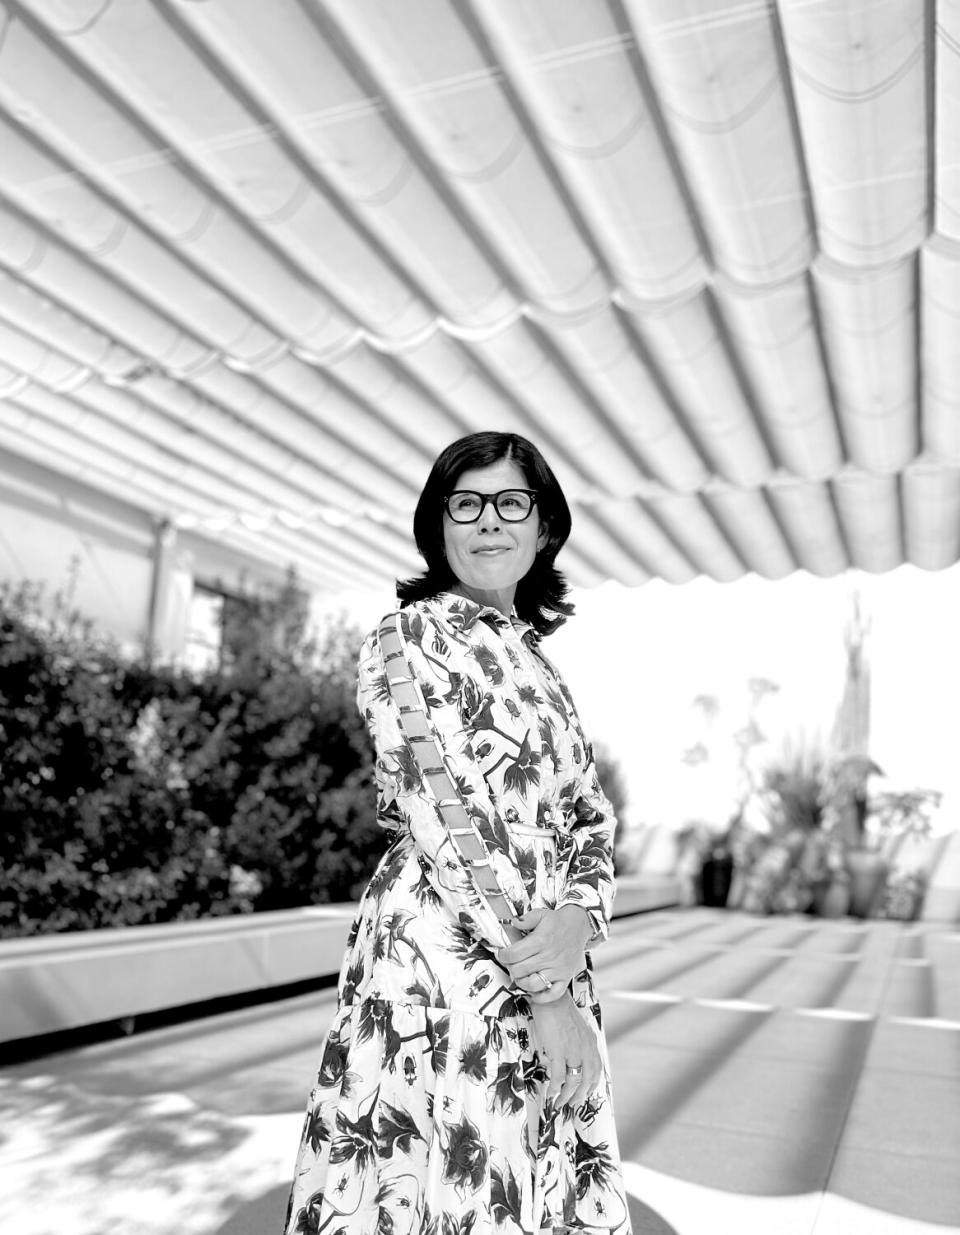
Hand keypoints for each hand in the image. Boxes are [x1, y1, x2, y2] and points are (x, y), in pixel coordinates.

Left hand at [498, 906, 590, 1002]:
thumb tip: (512, 923)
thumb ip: (524, 919)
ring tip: (520, 976)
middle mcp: (549, 956)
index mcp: (540, 940)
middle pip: (520, 970)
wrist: (579, 926)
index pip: (514, 954)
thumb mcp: (540, 915)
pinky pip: (553, 994)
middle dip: (510, 968)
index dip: (503, 956)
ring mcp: (557, 969)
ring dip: (522, 983)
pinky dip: (541, 997)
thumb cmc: (558, 922)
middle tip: (511, 964)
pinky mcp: (565, 977)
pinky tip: (534, 991)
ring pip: (533, 984)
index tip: (503, 954)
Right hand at [530, 992, 601, 1109]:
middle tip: (571, 1104)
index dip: (590, 1086)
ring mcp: (573, 1050)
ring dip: (565, 1097)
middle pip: (587, 1081)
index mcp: (591, 1043)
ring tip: (558, 1103)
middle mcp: (586, 1049)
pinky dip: (555, 1088)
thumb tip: (576, 1060)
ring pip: (573, 1082)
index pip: (596, 1071)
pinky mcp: (558, 1050)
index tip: (583, 1095)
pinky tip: (550, 1092)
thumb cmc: (561, 1011)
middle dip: (579, 1096)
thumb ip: (581, 1044)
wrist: (550, 997)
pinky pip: (558, 1076)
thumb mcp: (579, 1028)